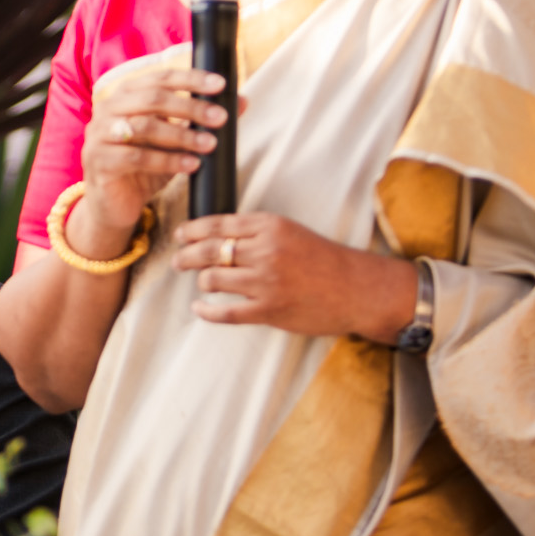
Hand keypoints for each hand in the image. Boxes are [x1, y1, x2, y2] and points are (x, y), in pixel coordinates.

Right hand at [71, 66, 234, 251]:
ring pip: (145, 126)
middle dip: (191, 107)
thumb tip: (241, 101)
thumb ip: (201, 120)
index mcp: (126, 94)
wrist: (115, 204)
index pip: (160, 77)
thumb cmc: (145, 166)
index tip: (220, 85)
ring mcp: (100, 135)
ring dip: (182, 136)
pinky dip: (167, 161)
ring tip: (210, 145)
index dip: (190, 79)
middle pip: (153, 98)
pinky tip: (190, 165)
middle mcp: (108, 109)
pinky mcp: (99, 161)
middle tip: (220, 118)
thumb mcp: (176, 141)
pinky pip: (136, 157)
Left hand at [173, 213, 417, 342]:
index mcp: (270, 226)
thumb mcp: (291, 232)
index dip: (192, 229)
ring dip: (199, 280)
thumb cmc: (325, 260)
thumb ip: (258, 232)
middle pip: (209, 250)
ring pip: (212, 279)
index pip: (218, 224)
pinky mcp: (268, 310)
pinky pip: (225, 311)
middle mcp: (265, 251)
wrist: (356, 288)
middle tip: (178, 260)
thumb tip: (218, 235)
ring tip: (198, 281)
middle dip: (186, 255)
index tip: (181, 234)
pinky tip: (200, 308)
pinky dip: (206, 310)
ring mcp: (265, 282)